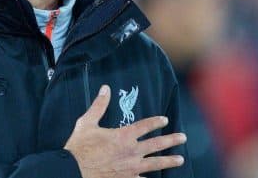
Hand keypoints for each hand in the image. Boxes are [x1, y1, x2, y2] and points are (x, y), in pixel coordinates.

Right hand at [64, 85, 185, 177]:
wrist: (73, 172)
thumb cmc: (79, 147)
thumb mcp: (87, 123)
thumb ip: (99, 106)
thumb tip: (106, 88)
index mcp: (123, 136)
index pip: (145, 126)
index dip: (156, 122)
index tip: (165, 120)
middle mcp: (131, 152)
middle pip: (156, 144)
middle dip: (171, 140)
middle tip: (183, 138)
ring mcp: (130, 168)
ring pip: (155, 164)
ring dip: (169, 161)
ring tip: (181, 159)